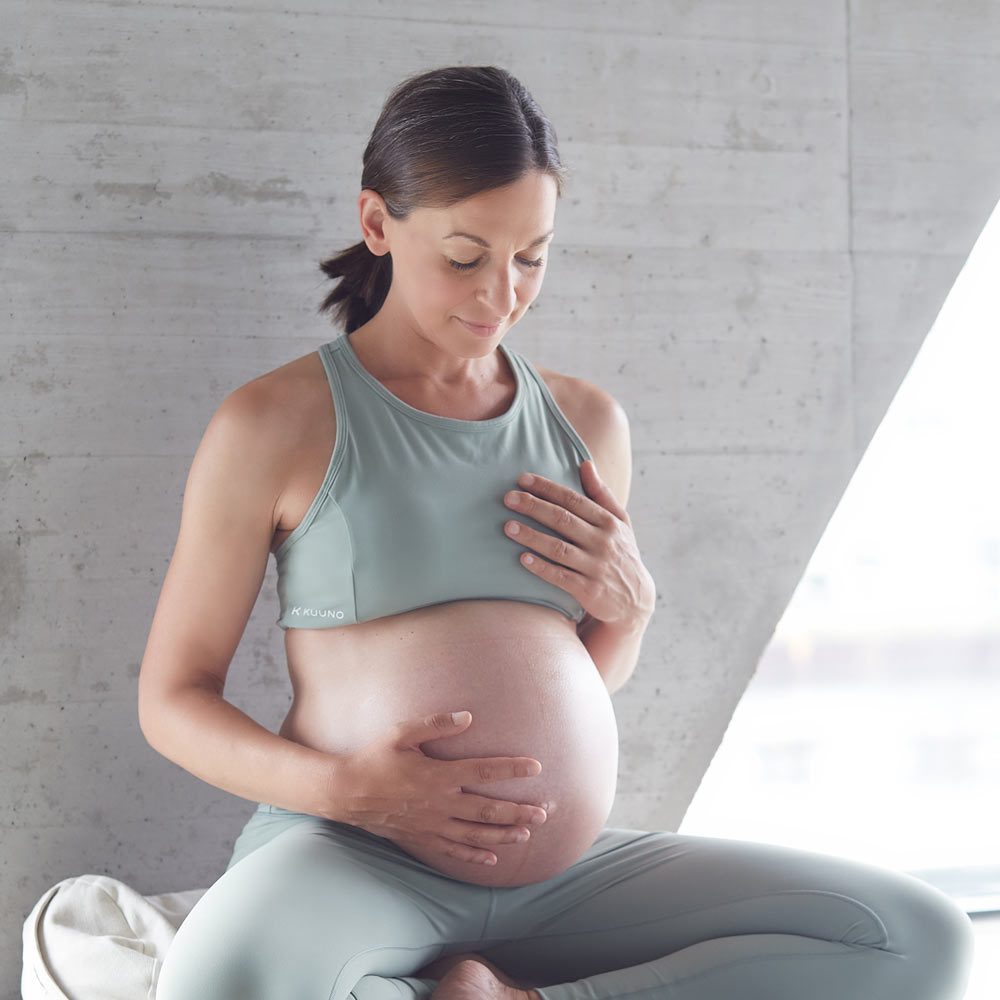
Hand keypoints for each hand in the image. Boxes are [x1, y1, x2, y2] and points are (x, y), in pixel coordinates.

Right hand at [338, 711, 546, 866]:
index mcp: (437, 775)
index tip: (535, 767)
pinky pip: (453, 851)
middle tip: (546, 812)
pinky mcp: (422, 838)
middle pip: (487, 811)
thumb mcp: (401, 733)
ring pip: (475, 835)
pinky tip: (493, 858)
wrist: (344, 792)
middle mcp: (439, 803)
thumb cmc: (374, 757)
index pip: (483, 772)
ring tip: (528, 834)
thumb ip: (435, 724)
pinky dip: (475, 856)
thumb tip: (468, 717)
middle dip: (519, 811)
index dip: (510, 769)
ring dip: (504, 835)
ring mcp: (431, 824)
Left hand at [503, 460, 654, 628]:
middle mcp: (603, 542)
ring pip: (558, 548)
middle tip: (508, 499)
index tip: (522, 480)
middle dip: (534, 507)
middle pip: (563, 520)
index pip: (574, 500)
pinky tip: (523, 559)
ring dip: (531, 536)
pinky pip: (560, 577)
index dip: (547, 488)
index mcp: (609, 522)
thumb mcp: (620, 523)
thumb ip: (602, 494)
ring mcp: (596, 567)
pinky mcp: (589, 590)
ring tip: (508, 527)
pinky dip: (541, 567)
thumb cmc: (621, 553)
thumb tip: (585, 464)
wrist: (635, 600)